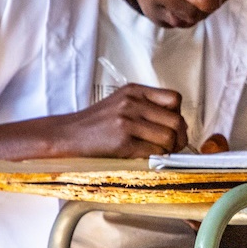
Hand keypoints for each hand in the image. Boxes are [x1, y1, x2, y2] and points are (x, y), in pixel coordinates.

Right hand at [51, 85, 186, 156]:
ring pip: (169, 138)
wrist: (66, 135)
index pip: (175, 99)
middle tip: (174, 145)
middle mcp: (132, 103)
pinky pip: (154, 152)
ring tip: (159, 151)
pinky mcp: (122, 142)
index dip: (178, 115)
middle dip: (180, 137)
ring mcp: (126, 122)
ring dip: (169, 149)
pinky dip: (156, 157)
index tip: (173, 126)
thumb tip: (179, 124)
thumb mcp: (122, 103)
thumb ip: (147, 107)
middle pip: (176, 121)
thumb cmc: (96, 123)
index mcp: (134, 90)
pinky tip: (146, 156)